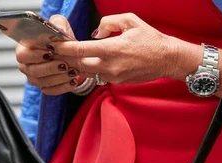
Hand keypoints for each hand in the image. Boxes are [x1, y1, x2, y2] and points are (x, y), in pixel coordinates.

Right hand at [16, 15, 83, 94]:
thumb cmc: (60, 39)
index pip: (22, 55)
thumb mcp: (60, 26)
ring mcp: (34, 78)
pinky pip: (51, 91)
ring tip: (73, 72)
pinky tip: (73, 81)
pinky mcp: (45, 87)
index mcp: (25, 48)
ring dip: (59, 78)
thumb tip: (58, 30)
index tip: (50, 53)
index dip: (35, 55)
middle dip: (50, 68)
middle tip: (64, 64)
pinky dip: (63, 87)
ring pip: (43, 82)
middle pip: (33, 71)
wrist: (71, 53)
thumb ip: (57, 24)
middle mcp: (27, 65)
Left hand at [50, 13, 200, 84]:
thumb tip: (95, 34)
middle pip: (79, 65)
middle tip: (59, 51)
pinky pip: (99, 76)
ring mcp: (115, 77)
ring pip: (88, 72)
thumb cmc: (150, 39)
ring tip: (73, 56)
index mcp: (113, 48)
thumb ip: (108, 22)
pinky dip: (92, 70)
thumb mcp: (130, 20)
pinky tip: (92, 62)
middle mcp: (111, 66)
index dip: (64, 48)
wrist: (167, 59)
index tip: (54, 44)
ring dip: (79, 65)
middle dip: (68, 58)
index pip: (80, 50)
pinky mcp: (118, 82)